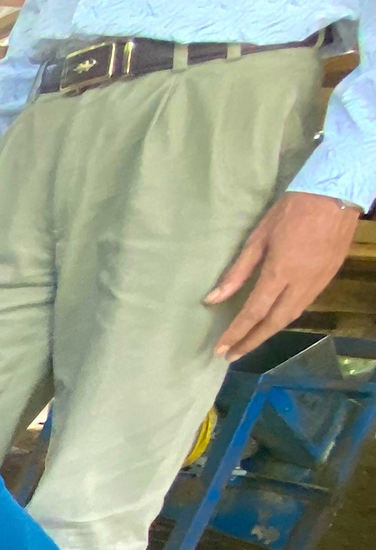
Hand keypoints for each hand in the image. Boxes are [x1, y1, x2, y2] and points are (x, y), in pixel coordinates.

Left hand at [208, 191, 363, 358]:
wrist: (336, 193)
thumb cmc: (291, 211)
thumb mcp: (258, 238)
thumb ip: (237, 272)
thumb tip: (213, 299)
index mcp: (280, 272)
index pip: (254, 312)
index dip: (236, 333)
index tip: (221, 349)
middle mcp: (301, 283)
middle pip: (274, 322)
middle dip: (252, 341)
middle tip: (232, 355)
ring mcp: (318, 282)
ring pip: (291, 316)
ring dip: (269, 332)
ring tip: (248, 342)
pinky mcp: (329, 277)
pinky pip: (304, 305)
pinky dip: (286, 318)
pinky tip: (273, 321)